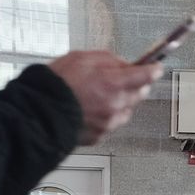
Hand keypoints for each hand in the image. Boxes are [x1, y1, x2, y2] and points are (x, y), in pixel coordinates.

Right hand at [48, 51, 162, 146]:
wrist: (38, 113)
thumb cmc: (55, 85)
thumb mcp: (81, 58)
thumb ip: (108, 59)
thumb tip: (123, 63)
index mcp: (112, 84)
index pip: (145, 76)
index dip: (153, 69)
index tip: (156, 67)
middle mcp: (114, 106)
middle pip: (140, 94)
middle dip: (135, 85)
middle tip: (121, 78)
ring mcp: (108, 123)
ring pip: (127, 110)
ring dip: (121, 101)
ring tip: (99, 95)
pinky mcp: (100, 136)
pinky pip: (112, 123)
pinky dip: (107, 115)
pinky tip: (92, 109)